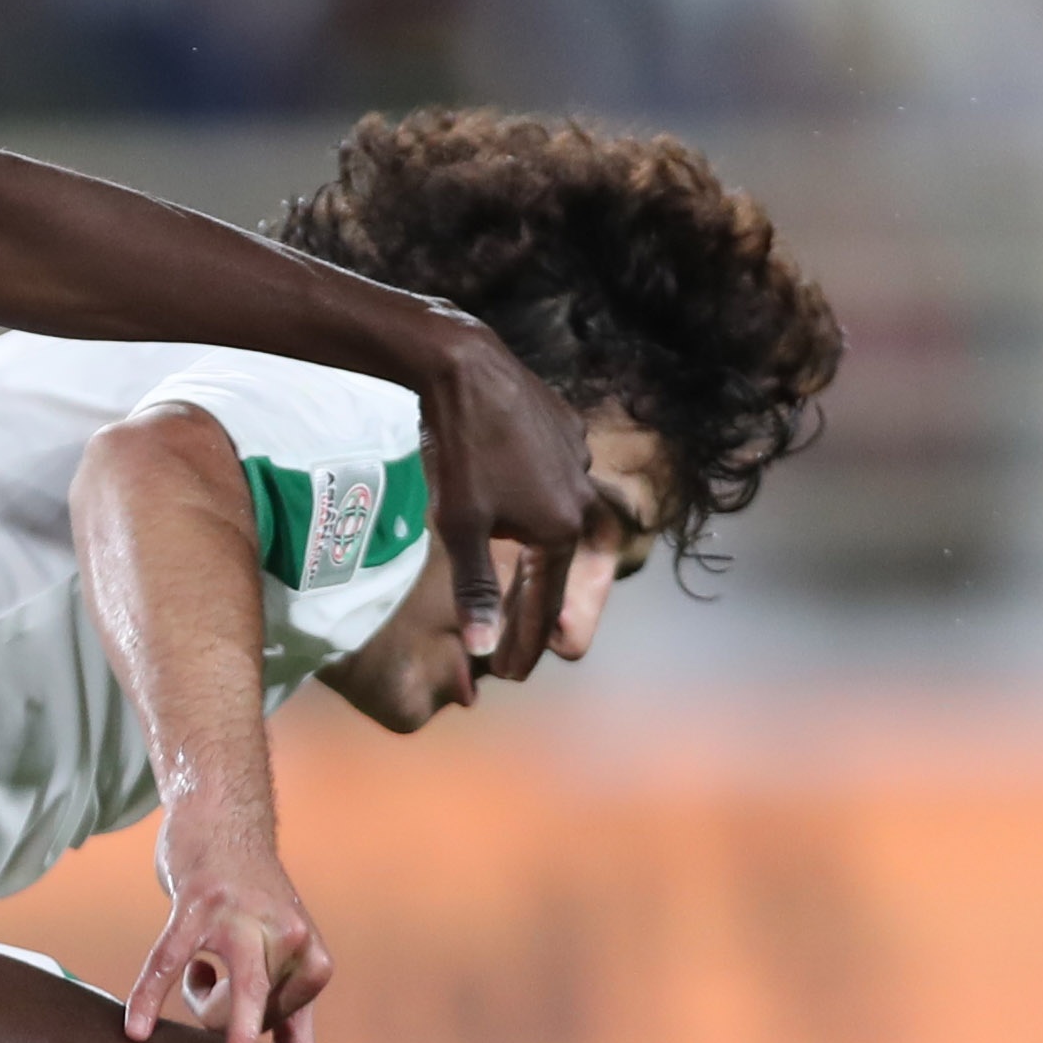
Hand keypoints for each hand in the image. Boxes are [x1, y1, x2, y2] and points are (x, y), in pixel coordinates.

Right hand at [125, 831, 333, 1042]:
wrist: (222, 820)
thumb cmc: (249, 901)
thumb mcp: (283, 950)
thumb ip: (290, 1007)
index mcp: (308, 951)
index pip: (289, 1021)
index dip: (257, 1033)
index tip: (244, 1038)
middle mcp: (285, 934)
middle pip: (262, 1013)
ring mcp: (241, 917)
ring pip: (226, 997)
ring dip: (201, 1005)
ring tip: (195, 979)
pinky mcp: (197, 904)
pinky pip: (169, 963)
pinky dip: (149, 998)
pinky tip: (134, 1028)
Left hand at [411, 313, 597, 676]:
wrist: (467, 368)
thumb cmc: (460, 452)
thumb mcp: (460, 527)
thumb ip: (475, 589)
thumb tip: (482, 649)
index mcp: (561, 529)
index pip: (546, 604)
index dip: (528, 642)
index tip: (514, 674)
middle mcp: (582, 497)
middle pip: (570, 568)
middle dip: (555, 608)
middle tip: (542, 641)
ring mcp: (578, 460)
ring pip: (571, 521)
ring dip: (553, 555)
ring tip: (533, 580)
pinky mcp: (566, 428)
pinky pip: (563, 479)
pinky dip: (548, 504)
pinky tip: (530, 507)